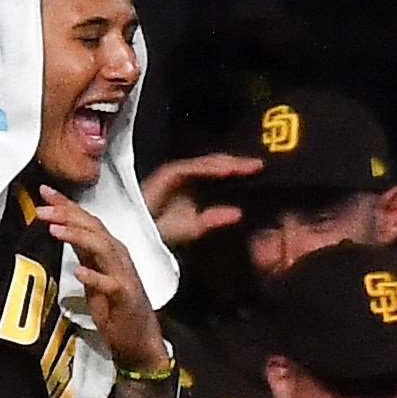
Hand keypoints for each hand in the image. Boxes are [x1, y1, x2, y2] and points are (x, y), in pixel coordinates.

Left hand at [35, 184, 167, 371]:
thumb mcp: (94, 274)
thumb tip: (64, 231)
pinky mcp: (124, 296)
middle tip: (42, 208)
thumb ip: (83, 252)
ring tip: (55, 230)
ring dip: (77, 236)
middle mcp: (117, 256)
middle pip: (92, 228)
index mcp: (109, 249)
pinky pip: (109, 283)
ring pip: (101, 248)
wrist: (139, 338)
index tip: (45, 191)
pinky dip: (93, 276)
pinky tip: (78, 271)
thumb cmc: (117, 307)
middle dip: (66, 215)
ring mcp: (122, 275)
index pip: (86, 220)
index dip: (66, 204)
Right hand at [141, 151, 260, 248]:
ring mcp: (177, 172)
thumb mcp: (194, 228)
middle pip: (217, 164)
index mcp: (196, 185)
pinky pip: (192, 167)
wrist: (135, 235)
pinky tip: (225, 170)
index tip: (261, 172)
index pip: (222, 173)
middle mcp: (188, 175)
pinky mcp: (168, 173)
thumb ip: (214, 220)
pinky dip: (209, 168)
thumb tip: (238, 213)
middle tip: (259, 166)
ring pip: (207, 163)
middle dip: (238, 163)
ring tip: (246, 167)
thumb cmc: (160, 231)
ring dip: (227, 163)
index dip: (240, 171)